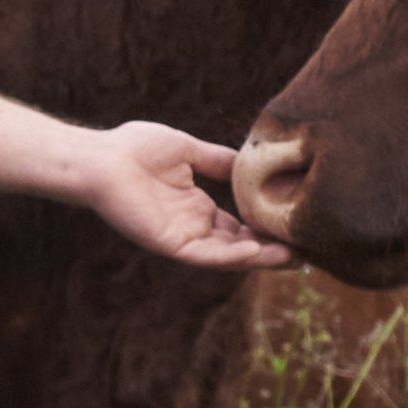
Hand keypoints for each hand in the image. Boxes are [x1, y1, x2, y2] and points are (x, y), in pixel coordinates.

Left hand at [83, 120, 289, 272]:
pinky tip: (256, 251)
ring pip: (228, 255)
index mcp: (196, 206)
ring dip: (261, 258)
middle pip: (240, 245)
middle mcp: (192, 225)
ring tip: (295, 257)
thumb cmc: (132, 149)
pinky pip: (205, 255)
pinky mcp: (168, 244)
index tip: (299, 227)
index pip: (239, 226)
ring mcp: (181, 236)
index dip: (267, 229)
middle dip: (273, 249)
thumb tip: (252, 160)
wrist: (98, 158)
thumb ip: (219, 159)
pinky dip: (231, 256)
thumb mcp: (189, 150)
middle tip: (310, 252)